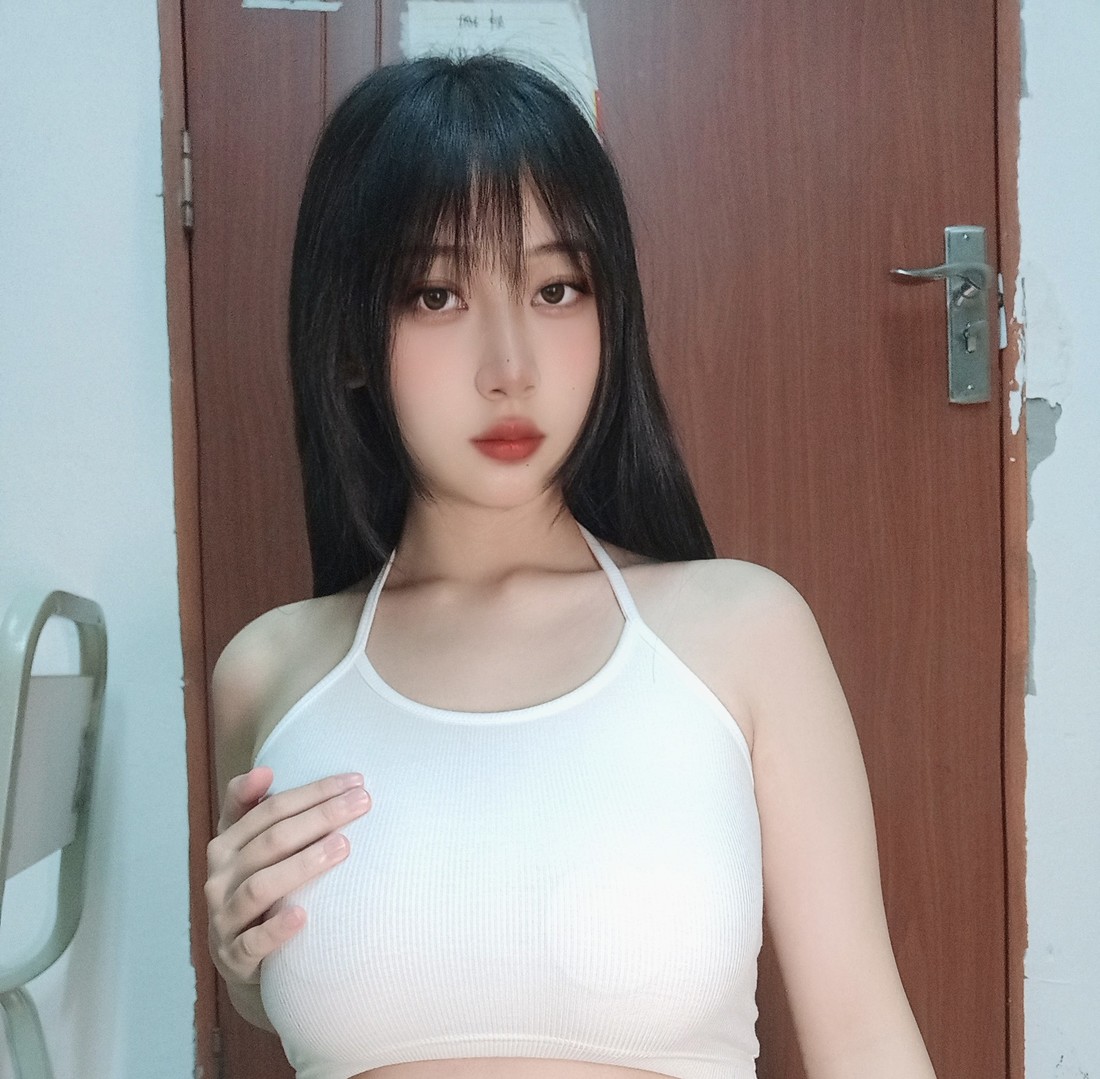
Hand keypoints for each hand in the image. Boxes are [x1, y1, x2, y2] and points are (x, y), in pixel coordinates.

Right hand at [205, 766, 371, 986]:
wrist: (243, 959)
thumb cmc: (257, 886)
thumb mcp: (250, 847)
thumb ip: (254, 808)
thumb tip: (264, 770)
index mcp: (225, 845)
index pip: (270, 809)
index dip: (313, 792)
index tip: (355, 780)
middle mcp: (219, 878)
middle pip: (272, 840)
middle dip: (320, 817)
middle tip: (362, 803)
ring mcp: (224, 918)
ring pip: (261, 886)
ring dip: (303, 865)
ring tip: (343, 847)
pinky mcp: (234, 957)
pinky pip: (253, 943)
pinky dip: (277, 929)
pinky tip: (304, 917)